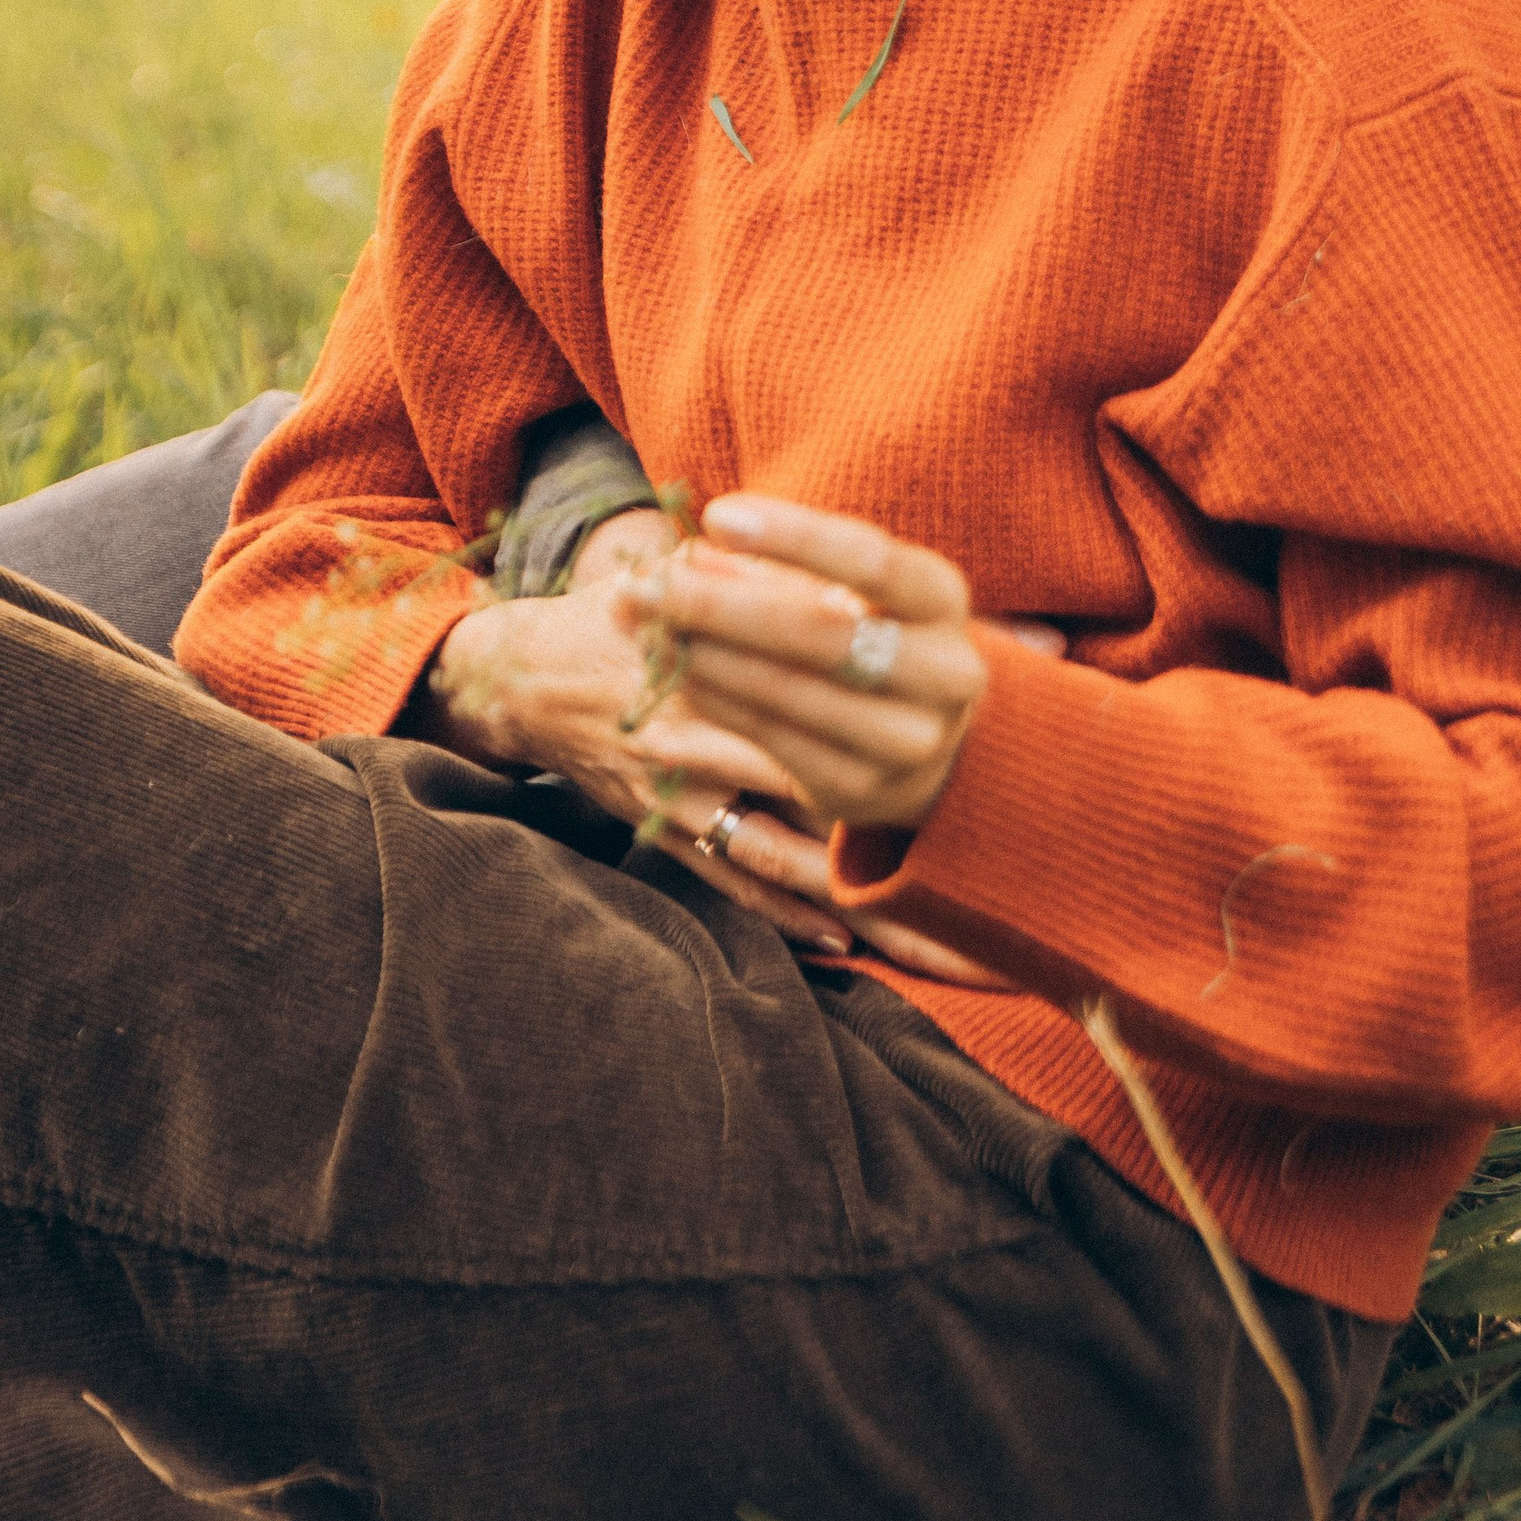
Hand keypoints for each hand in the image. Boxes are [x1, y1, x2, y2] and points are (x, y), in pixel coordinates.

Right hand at [419, 501, 1017, 973]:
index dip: (903, 713)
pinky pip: (732, 879)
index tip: (981, 746)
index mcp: (724, 646)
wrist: (536, 671)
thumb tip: (884, 599)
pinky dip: (786, 912)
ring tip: (937, 944)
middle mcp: (706, 721)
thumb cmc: (647, 613)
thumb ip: (794, 581)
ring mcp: (683, 784)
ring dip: (860, 900)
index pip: (831, 683)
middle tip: (984, 880)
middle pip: (826, 780)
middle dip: (905, 833)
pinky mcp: (664, 826)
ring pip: (787, 849)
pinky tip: (839, 941)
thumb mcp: (711, 576)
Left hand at [628, 491, 987, 838]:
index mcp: (943, 600)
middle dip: (724, 606)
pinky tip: (676, 675)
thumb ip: (768, 570)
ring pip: (791, 693)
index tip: (716, 515)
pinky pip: (775, 741)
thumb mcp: (842, 591)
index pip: (872, 559)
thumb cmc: (864, 635)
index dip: (794, 536)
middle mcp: (944, 673)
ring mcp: (909, 741)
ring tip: (647, 628)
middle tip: (648, 585)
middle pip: (824, 633)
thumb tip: (679, 557)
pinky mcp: (862, 790)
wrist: (920, 740)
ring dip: (707, 658)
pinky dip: (718, 703)